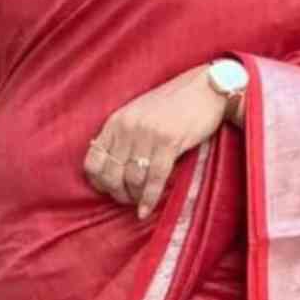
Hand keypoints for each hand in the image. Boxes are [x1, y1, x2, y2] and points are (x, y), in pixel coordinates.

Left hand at [84, 64, 228, 218]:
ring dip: (134, 197)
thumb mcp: (139, 114)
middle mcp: (128, 127)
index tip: (107, 190)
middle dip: (117, 193)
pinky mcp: (169, 142)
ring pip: (132, 179)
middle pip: (111, 173)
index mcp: (116, 121)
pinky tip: (146, 210)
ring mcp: (147, 135)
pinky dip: (149, 199)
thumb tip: (112, 166)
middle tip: (126, 199)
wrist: (206, 88)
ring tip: (139, 202)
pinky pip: (154, 179)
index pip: (93, 159)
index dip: (97, 180)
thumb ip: (124, 135)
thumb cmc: (174, 104)